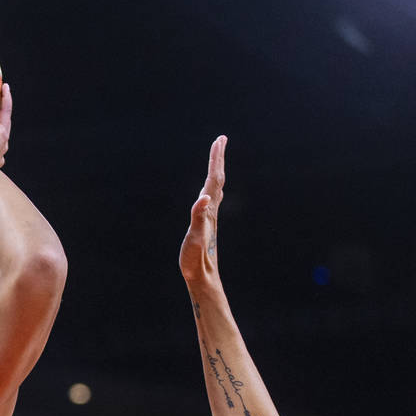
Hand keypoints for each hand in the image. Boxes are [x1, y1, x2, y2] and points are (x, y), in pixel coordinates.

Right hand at [179, 135, 225, 285]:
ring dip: (215, 170)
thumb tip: (204, 197)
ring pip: (215, 188)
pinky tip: (209, 190)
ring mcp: (209, 216)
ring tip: (216, 158)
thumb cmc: (196, 259)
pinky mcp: (205, 224)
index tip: (219, 140)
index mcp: (208, 209)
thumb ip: (198, 216)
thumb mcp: (195, 237)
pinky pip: (210, 198)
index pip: (213, 179)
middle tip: (220, 140)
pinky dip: (210, 187)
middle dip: (217, 159)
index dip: (216, 159)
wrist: (202, 276)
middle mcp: (211, 210)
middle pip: (216, 179)